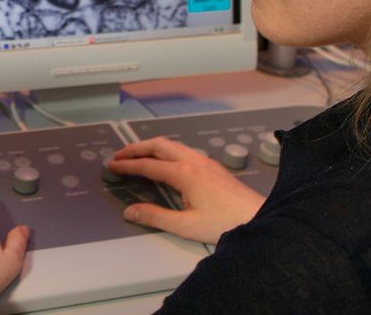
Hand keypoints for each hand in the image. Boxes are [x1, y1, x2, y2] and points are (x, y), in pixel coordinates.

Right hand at [107, 136, 265, 244]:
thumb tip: (131, 212)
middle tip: (120, 154)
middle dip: (136, 147)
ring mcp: (205, 161)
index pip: (148, 165)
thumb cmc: (226, 222)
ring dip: (152, 146)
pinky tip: (167, 161)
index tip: (112, 165)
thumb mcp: (186, 225)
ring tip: (139, 154)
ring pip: (172, 145)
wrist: (258, 217)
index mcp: (184, 174)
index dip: (127, 165)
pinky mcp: (213, 166)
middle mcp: (194, 161)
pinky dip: (166, 150)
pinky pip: (183, 150)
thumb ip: (156, 217)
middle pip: (159, 145)